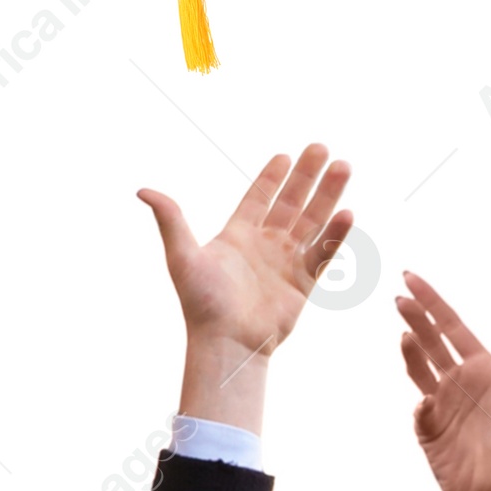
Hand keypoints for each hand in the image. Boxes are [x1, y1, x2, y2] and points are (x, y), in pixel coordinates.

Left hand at [139, 144, 352, 431]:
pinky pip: (323, 252)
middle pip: (291, 202)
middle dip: (306, 176)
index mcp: (237, 236)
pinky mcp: (303, 283)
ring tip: (343, 166)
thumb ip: (170, 219)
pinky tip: (347, 212)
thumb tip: (142, 189)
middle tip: (321, 147)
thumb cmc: (201, 303)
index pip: (258, 198)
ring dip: (327, 195)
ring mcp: (286, 263)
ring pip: (312, 220)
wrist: (226, 343)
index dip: (272, 177)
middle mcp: (264, 245)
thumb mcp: (182, 255)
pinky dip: (335, 233)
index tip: (285, 155)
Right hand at [397, 273, 490, 490]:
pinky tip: (426, 399)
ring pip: (420, 366)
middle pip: (432, 340)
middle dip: (416, 316)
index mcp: (484, 371)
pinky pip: (420, 407)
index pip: (454, 328)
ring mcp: (441, 402)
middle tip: (399, 293)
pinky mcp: (427, 425)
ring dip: (411, 348)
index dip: (434, 302)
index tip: (412, 279)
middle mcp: (459, 380)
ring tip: (403, 330)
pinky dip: (421, 401)